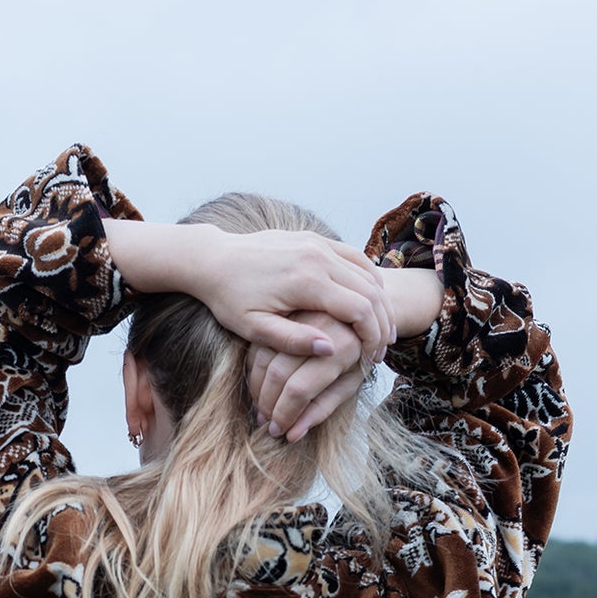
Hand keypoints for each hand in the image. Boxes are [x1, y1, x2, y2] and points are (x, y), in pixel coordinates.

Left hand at [197, 229, 394, 361]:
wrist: (213, 259)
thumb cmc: (229, 300)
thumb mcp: (254, 328)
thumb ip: (292, 340)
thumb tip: (330, 349)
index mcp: (306, 282)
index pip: (359, 310)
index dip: (372, 337)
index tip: (372, 359)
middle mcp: (318, 257)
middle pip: (370, 290)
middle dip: (382, 322)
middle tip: (383, 349)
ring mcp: (318, 243)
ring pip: (366, 272)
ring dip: (380, 301)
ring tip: (381, 329)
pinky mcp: (314, 239)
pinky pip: (353, 257)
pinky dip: (368, 278)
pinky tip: (370, 299)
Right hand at [245, 312, 366, 442]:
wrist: (363, 320)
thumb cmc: (359, 358)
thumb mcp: (348, 386)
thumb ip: (322, 410)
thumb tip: (292, 436)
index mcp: (343, 348)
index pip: (300, 389)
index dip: (285, 414)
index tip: (279, 431)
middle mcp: (321, 326)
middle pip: (278, 373)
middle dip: (268, 404)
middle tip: (266, 423)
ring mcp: (302, 315)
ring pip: (265, 358)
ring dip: (258, 389)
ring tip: (261, 410)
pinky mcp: (288, 312)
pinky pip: (261, 345)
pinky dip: (255, 370)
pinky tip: (258, 388)